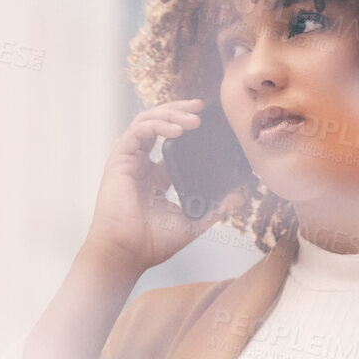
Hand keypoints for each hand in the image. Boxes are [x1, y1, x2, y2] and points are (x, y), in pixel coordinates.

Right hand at [79, 99, 246, 277]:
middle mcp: (142, 164)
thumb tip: (239, 198)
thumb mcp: (192, 222)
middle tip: (202, 106)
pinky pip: (138, 131)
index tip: (210, 121)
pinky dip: (158, 125)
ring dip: (171, 114)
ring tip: (194, 118)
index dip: (187, 127)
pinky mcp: (119, 159)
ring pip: (148, 121)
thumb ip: (215, 208)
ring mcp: (129, 160)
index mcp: (156, 177)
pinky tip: (177, 129)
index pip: (172, 142)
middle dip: (180, 110)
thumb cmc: (152, 242)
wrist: (127, 252)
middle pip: (159, 124)